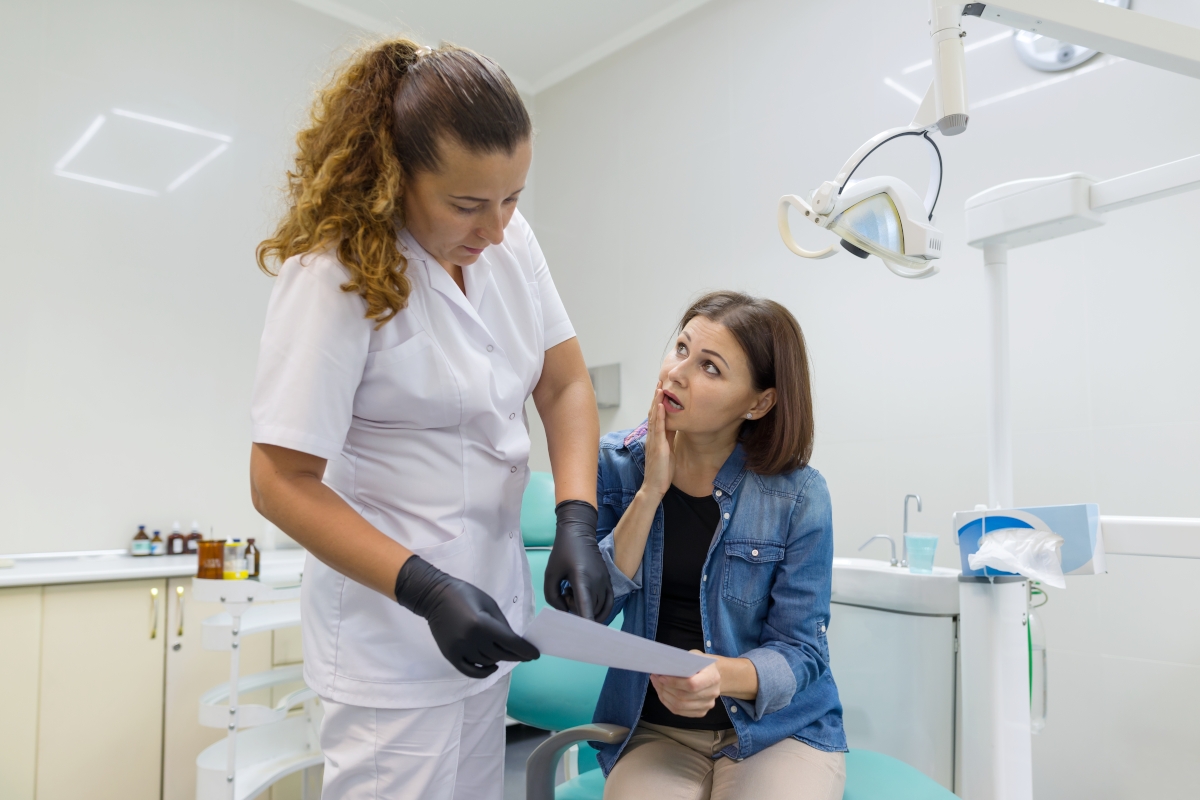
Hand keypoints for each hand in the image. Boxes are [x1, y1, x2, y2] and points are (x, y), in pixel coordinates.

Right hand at [394, 555, 538, 677]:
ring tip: (505, 652)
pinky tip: (492, 666)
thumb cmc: (465, 595)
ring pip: (488, 662)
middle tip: (526, 655)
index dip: (525, 650)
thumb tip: (515, 642)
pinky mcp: (451, 656)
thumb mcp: (489, 604)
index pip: (510, 643)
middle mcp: (471, 640)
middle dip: (517, 655)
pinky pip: (471, 671)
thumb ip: (503, 625)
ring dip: (500, 658)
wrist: (435, 597)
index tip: (535, 654)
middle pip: (501, 654)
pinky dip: (484, 672)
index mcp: (482, 624)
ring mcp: (460, 650)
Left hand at [544, 500, 613, 620]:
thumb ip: (553, 597)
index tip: (584, 636)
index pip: (586, 607)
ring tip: (574, 595)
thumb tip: (564, 612)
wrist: (578, 532)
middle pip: (590, 611)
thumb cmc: (562, 552)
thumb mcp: (550, 574)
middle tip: (566, 596)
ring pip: (599, 609)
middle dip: (577, 612)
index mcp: (581, 578)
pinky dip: (601, 611)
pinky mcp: (608, 580)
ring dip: (587, 609)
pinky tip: (589, 607)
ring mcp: (605, 581)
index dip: (586, 624)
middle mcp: (597, 582)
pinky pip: (609, 603)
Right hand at [641, 382, 674, 500]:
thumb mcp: (668, 450)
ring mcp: (653, 440)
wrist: (654, 486)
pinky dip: (658, 415)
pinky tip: (660, 405)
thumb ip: (669, 438)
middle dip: (656, 397)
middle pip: (653, 412)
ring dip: (656, 401)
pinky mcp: (657, 446)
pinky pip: (657, 428)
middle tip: (660, 381)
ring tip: (660, 388)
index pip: (656, 415)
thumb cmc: (661, 471)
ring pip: (654, 417)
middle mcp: (652, 436)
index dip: (658, 401)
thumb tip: (674, 427)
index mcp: (655, 437)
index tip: (662, 388)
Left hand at [650, 656, 721, 716]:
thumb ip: (683, 661)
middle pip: (684, 697)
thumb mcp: (694, 656)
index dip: (674, 682)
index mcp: (712, 677)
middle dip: (665, 688)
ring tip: (656, 684)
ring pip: (680, 706)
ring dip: (664, 695)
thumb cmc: (701, 663)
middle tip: (655, 678)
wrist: (713, 674)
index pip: (692, 684)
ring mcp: (707, 705)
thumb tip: (664, 667)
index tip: (661, 677)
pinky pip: (679, 712)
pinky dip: (667, 702)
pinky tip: (662, 693)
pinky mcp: (701, 712)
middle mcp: (712, 693)